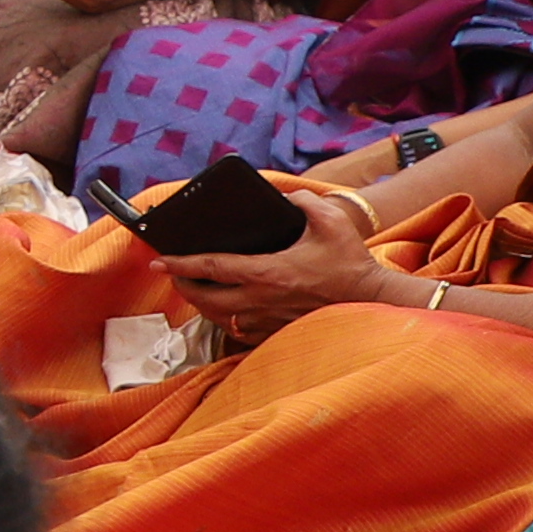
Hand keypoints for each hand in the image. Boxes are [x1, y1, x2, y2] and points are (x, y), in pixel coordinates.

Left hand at [157, 184, 383, 342]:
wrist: (373, 301)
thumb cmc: (350, 262)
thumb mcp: (330, 220)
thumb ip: (302, 202)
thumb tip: (285, 197)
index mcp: (268, 272)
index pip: (211, 267)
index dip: (180, 263)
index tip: (158, 260)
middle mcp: (261, 300)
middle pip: (204, 299)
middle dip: (182, 286)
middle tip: (172, 275)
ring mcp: (268, 321)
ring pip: (219, 319)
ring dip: (202, 305)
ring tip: (194, 289)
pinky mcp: (276, 334)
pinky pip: (238, 333)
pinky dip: (225, 321)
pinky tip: (224, 310)